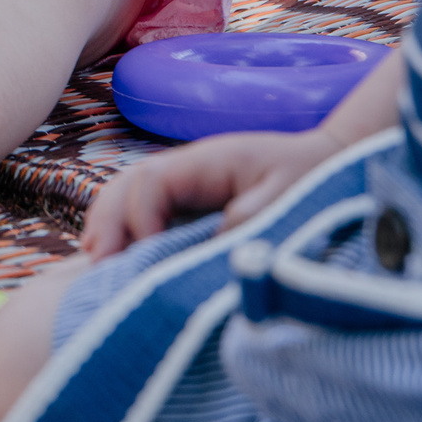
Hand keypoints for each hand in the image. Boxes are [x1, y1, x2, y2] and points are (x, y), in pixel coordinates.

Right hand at [78, 129, 346, 258]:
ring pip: (129, 195)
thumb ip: (252, 217)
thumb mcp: (290, 195)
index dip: (140, 215)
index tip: (147, 252)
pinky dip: (125, 230)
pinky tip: (114, 257)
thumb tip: (212, 244)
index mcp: (207, 161)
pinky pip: (145, 210)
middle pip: (128, 184)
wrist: (326, 160)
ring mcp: (184, 184)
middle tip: (97, 260)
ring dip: (109, 225)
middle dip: (107, 220)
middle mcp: (187, 168)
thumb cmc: (311, 176)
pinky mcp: (189, 202)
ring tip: (95, 261)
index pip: (153, 181)